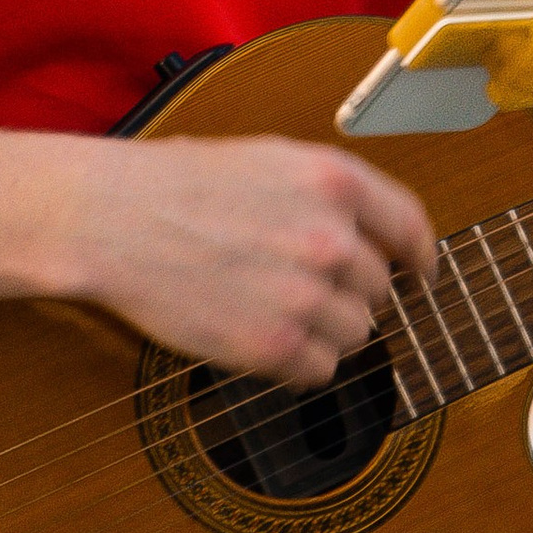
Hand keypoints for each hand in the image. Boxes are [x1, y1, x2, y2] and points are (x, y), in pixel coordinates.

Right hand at [65, 133, 440, 385]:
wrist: (112, 219)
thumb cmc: (180, 184)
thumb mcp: (271, 160)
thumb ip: (333, 196)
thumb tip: (381, 240)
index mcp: (336, 180)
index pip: (412, 228)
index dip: (420, 259)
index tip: (420, 277)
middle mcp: (332, 238)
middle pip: (379, 290)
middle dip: (349, 294)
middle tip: (300, 289)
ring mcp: (305, 295)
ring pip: (356, 334)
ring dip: (325, 331)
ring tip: (273, 310)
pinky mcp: (273, 345)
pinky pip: (321, 371)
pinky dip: (299, 365)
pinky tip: (263, 339)